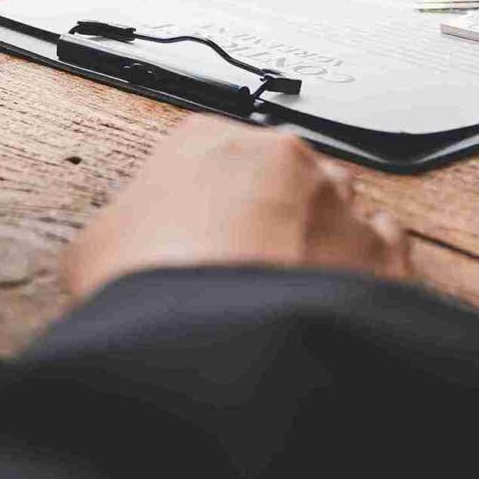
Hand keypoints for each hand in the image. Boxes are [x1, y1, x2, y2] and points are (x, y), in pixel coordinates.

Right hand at [62, 117, 411, 299]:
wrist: (210, 338)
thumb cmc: (147, 285)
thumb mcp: (92, 251)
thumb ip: (119, 236)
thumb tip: (116, 261)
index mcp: (204, 141)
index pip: (212, 156)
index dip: (209, 202)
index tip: (206, 230)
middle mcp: (279, 156)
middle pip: (282, 175)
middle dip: (271, 214)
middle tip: (247, 264)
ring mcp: (334, 200)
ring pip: (339, 205)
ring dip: (322, 239)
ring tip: (293, 289)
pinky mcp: (380, 249)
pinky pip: (386, 248)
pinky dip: (367, 271)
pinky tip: (335, 298)